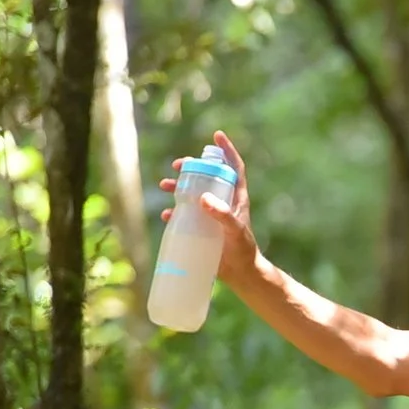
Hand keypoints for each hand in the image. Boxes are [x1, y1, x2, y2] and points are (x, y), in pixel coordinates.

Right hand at [157, 128, 262, 282]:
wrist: (240, 273)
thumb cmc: (243, 250)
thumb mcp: (234, 230)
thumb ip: (222, 215)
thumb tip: (203, 197)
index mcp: (236, 197)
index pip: (234, 167)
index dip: (227, 150)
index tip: (217, 135)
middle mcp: (224, 202)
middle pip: (208, 176)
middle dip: (192, 167)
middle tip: (177, 165)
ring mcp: (212, 214)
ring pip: (193, 193)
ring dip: (178, 186)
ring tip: (165, 185)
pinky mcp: (203, 227)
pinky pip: (186, 214)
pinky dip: (174, 211)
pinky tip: (166, 213)